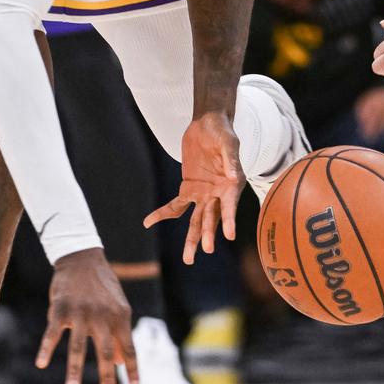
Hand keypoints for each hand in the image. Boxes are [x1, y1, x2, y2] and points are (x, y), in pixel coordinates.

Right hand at [34, 247, 137, 383]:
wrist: (82, 259)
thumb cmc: (103, 287)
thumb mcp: (118, 307)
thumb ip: (119, 334)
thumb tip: (122, 362)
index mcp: (120, 316)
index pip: (129, 347)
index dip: (132, 368)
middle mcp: (102, 316)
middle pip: (105, 351)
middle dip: (107, 375)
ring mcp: (80, 313)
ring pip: (78, 346)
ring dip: (75, 369)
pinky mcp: (60, 310)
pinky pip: (52, 333)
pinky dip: (46, 349)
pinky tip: (41, 363)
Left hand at [143, 112, 242, 262]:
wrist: (208, 124)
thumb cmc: (222, 132)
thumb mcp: (228, 142)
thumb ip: (230, 159)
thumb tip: (234, 177)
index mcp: (232, 185)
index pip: (230, 205)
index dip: (230, 219)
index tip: (230, 235)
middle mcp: (218, 194)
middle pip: (212, 218)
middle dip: (208, 235)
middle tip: (204, 251)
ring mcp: (203, 194)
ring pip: (196, 221)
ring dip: (191, 239)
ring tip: (188, 259)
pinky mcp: (188, 189)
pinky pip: (175, 207)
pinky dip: (163, 215)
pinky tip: (149, 223)